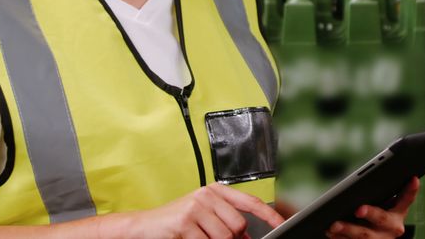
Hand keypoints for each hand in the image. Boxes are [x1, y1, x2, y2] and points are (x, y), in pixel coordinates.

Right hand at [121, 183, 284, 238]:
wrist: (143, 227)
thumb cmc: (176, 223)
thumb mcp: (204, 218)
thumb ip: (226, 223)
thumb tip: (247, 237)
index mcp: (215, 191)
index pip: (250, 201)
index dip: (268, 214)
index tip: (281, 224)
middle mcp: (207, 195)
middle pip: (238, 225)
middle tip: (212, 238)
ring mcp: (195, 207)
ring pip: (225, 237)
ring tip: (199, 238)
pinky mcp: (185, 222)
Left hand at [326, 177, 419, 238]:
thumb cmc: (377, 215)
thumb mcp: (385, 205)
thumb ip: (383, 192)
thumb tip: (378, 175)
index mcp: (398, 213)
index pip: (407, 198)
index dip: (411, 189)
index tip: (413, 178)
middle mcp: (392, 228)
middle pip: (381, 218)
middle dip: (371, 213)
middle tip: (359, 209)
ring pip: (364, 236)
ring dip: (348, 230)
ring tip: (334, 225)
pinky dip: (340, 238)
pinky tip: (329, 232)